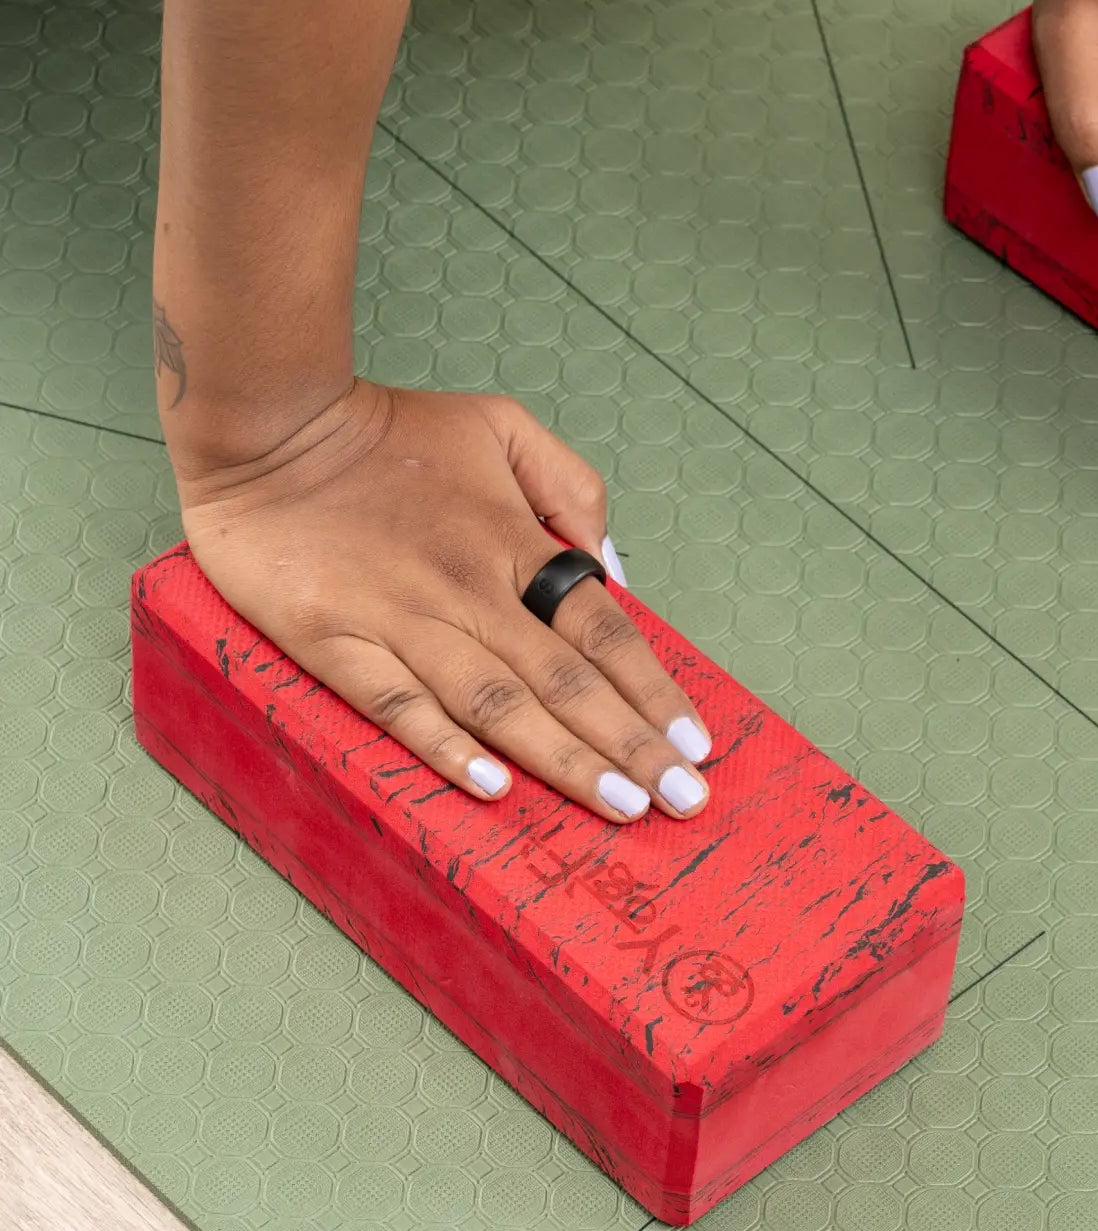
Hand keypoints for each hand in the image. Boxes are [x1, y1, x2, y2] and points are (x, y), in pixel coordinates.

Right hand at [172, 380, 712, 823]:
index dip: (654, 692)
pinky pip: (397, 704)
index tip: (695, 745)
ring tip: (621, 807)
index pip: (604, 633)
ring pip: (498, 703)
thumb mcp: (503, 426)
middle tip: (683, 802)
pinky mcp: (332, 641)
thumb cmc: (390, 431)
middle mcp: (469, 589)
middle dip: (632, 746)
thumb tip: (616, 572)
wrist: (269, 423)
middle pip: (567, 681)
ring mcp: (400, 619)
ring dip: (564, 759)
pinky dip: (444, 746)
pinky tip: (492, 786)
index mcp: (515, 543)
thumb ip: (572, 490)